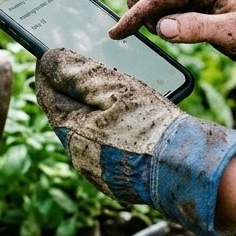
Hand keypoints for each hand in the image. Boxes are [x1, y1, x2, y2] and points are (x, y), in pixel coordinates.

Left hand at [35, 47, 235, 235]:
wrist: (187, 166)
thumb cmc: (152, 124)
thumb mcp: (115, 88)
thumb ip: (78, 72)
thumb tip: (48, 59)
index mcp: (72, 133)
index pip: (47, 96)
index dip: (49, 72)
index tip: (53, 53)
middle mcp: (79, 157)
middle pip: (66, 115)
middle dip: (71, 91)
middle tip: (81, 68)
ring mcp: (99, 173)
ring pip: (86, 133)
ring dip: (91, 111)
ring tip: (108, 89)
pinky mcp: (118, 182)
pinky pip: (106, 149)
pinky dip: (110, 130)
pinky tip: (126, 118)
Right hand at [108, 0, 235, 76]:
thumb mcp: (235, 35)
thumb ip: (196, 29)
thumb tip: (160, 26)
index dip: (136, 12)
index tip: (117, 33)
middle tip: (140, 29)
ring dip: (150, 6)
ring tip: (157, 34)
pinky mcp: (205, 5)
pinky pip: (172, 1)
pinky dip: (161, 14)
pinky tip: (167, 33)